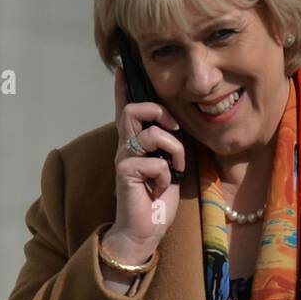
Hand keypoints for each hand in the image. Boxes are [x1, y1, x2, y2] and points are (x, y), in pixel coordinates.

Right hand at [108, 65, 185, 259]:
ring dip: (173, 149)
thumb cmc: (157, 202)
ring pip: (150, 134)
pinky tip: (161, 189)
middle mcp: (125, 148)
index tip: (122, 67)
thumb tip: (177, 128)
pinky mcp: (125, 174)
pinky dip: (166, 175)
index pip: (126, 111)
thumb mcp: (169, 167)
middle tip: (175, 128)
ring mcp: (124, 160)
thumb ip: (168, 147)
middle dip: (159, 112)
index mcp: (135, 145)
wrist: (144, 232)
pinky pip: (155, 162)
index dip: (123, 88)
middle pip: (132, 110)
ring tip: (177, 166)